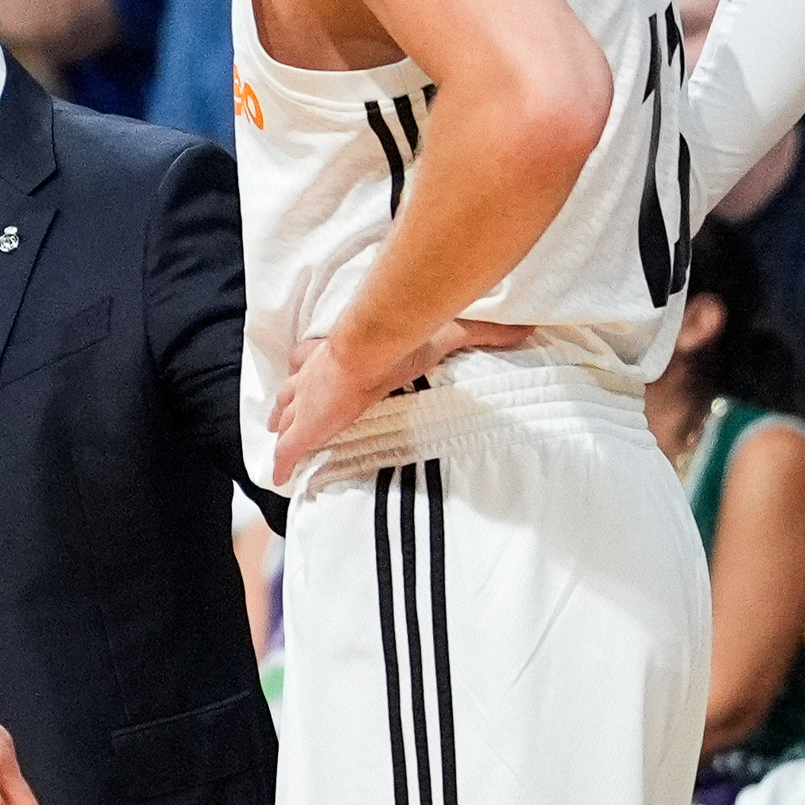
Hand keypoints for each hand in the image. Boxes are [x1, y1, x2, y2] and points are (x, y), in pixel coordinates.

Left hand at [270, 320, 533, 485]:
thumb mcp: (444, 332)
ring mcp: (307, 403)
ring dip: (283, 425)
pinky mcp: (305, 428)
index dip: (312, 362)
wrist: (371, 345)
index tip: (310, 367)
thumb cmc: (401, 337)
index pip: (318, 357)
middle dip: (290, 399)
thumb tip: (525, 329)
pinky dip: (282, 463)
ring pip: (285, 415)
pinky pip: (288, 451)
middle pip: (294, 388)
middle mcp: (319, 376)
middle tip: (283, 411)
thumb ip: (483, 330)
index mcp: (344, 353)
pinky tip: (279, 476)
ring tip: (279, 437)